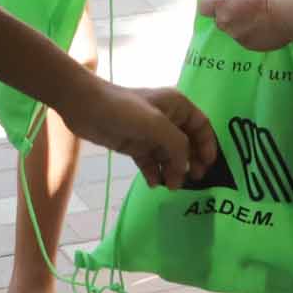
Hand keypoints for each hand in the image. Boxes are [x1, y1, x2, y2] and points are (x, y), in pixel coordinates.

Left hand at [67, 83, 214, 189]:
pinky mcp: (134, 145)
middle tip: (192, 181)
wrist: (84, 106)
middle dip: (190, 163)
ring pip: (169, 156)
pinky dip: (154, 173)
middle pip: (187, 144)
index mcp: (178, 106)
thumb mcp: (156, 125)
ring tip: (171, 186)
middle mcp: (167, 119)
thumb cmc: (123, 109)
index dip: (208, 146)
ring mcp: (150, 133)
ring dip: (172, 171)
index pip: (202, 126)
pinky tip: (153, 183)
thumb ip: (178, 145)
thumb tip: (185, 168)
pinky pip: (151, 162)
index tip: (208, 166)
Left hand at [203, 0, 292, 53]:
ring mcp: (237, 37)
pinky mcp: (250, 46)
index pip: (203, 7)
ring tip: (260, 18)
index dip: (211, 4)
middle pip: (219, 20)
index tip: (221, 1)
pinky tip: (267, 27)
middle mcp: (225, 22)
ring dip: (242, 26)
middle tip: (245, 9)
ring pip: (234, 31)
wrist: (288, 11)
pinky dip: (253, 34)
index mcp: (222, 4)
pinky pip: (247, 40)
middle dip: (229, 15)